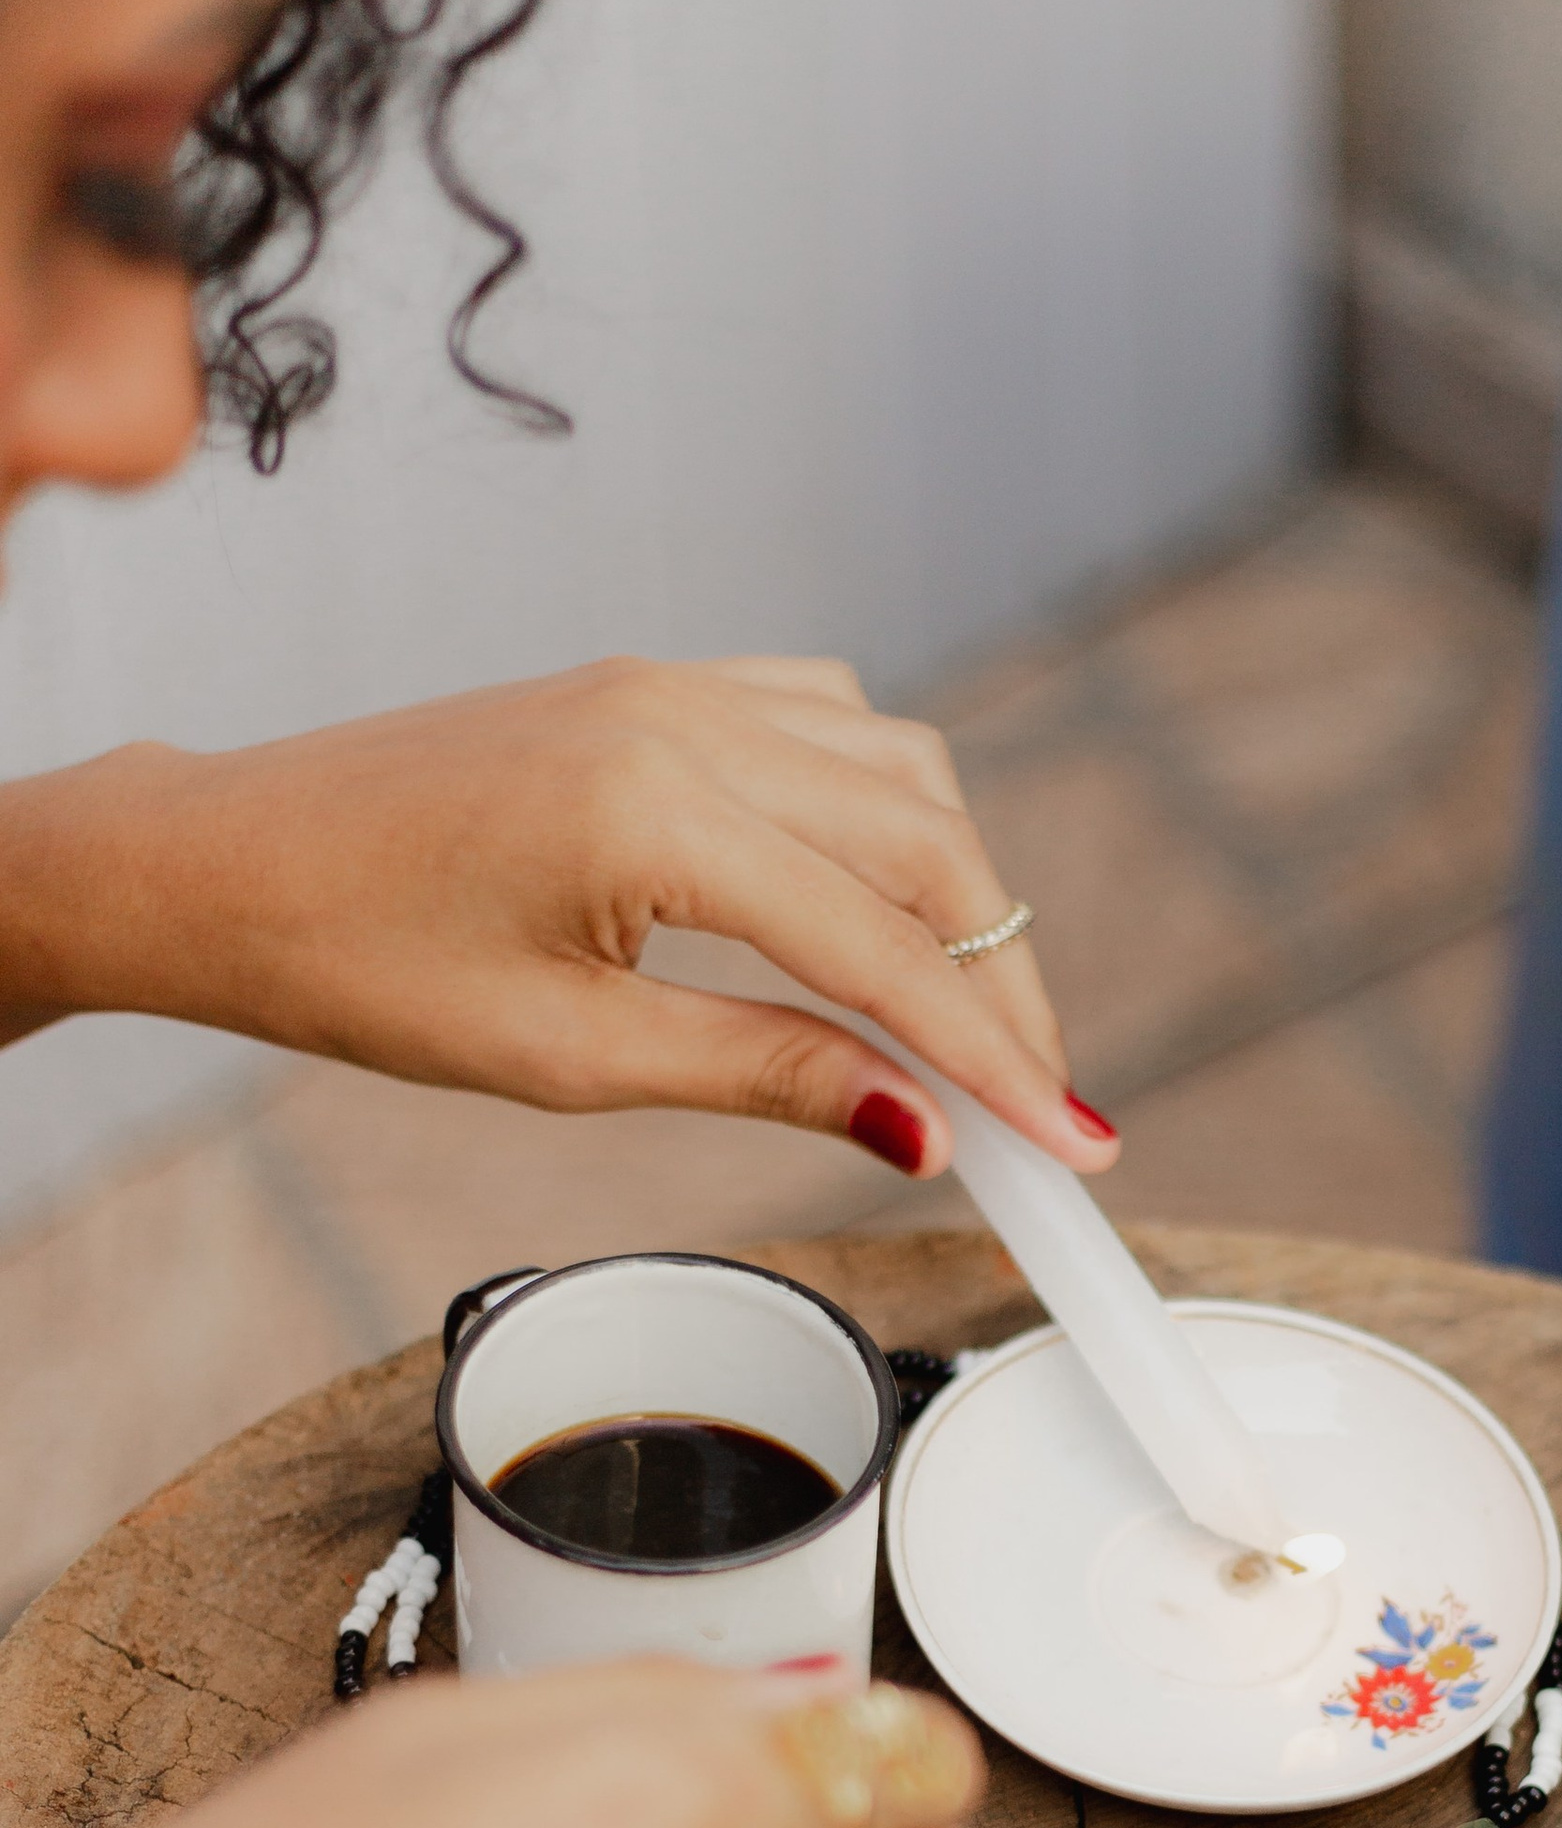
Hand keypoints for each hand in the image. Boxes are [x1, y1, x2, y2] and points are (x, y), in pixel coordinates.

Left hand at [0, 655, 1118, 1182]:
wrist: (225, 861)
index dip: (994, 1056)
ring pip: (899, 768)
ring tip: (970, 1016)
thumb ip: (762, 1074)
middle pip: (928, 842)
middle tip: (1039, 1101)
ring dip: (958, 891)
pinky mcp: (653, 684)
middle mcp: (681, 718)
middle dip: (1001, 980)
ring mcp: (671, 684)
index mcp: (652, 811)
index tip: (1069, 1143)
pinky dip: (889, 810)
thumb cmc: (359, 963)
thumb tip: (916, 1126)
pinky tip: (885, 897)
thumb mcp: (568, 1058)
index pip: (883, 948)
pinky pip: (829, 721)